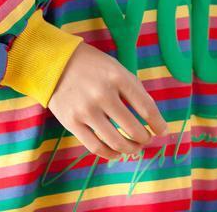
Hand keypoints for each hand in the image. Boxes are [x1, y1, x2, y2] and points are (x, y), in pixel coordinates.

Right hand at [48, 42, 167, 159]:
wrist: (54, 62)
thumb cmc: (92, 66)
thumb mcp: (116, 68)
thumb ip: (133, 90)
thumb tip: (152, 119)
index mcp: (117, 77)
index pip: (146, 107)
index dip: (158, 123)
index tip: (162, 131)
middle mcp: (102, 94)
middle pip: (133, 129)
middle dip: (144, 138)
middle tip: (146, 139)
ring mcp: (85, 110)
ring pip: (116, 142)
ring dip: (130, 149)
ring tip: (134, 147)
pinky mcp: (71, 122)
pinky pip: (95, 147)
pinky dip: (110, 154)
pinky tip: (117, 152)